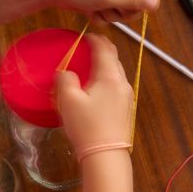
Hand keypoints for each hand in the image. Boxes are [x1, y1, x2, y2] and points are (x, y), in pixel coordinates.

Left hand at [46, 0, 159, 22]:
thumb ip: (132, 0)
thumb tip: (154, 4)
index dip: (148, 2)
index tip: (138, 12)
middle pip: (138, 3)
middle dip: (125, 11)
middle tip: (111, 8)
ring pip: (122, 11)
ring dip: (111, 15)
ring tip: (97, 8)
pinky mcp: (100, 0)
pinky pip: (109, 14)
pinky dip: (101, 16)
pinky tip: (90, 12)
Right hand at [54, 34, 133, 149]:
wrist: (106, 155)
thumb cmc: (86, 125)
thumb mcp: (68, 100)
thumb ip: (66, 79)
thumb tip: (67, 73)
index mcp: (109, 77)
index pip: (105, 49)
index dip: (95, 39)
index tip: (86, 36)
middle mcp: (122, 82)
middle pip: (114, 57)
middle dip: (102, 48)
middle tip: (88, 47)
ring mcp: (126, 95)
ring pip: (117, 71)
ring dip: (106, 63)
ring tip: (92, 64)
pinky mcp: (126, 106)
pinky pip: (117, 83)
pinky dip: (108, 76)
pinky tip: (98, 85)